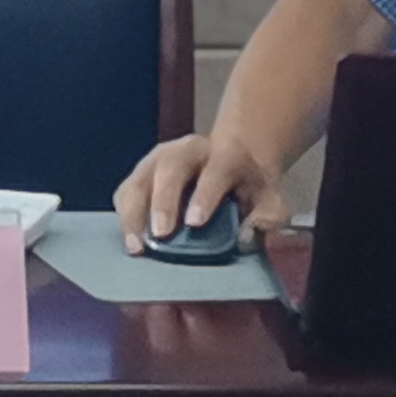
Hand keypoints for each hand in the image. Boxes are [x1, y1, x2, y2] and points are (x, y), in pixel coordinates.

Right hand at [116, 130, 287, 250]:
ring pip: (140, 179)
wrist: (232, 160)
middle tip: (160, 234)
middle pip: (170, 168)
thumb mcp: (271, 199)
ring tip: (136, 246)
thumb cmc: (249, 187)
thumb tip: (246, 237)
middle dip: (162, 202)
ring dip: (133, 213)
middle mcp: (188, 150)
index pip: (215, 172)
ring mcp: (159, 159)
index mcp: (226, 154)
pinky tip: (130, 240)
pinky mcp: (141, 173)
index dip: (204, 196)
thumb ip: (268, 217)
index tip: (194, 223)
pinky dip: (124, 216)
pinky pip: (126, 192)